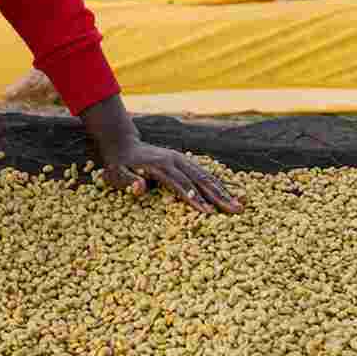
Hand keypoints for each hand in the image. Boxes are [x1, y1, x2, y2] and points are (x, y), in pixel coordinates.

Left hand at [75, 92, 244, 214]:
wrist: (123, 143)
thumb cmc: (118, 164)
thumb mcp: (116, 174)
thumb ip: (127, 182)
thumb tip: (140, 188)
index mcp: (160, 165)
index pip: (181, 184)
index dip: (194, 198)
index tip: (208, 212)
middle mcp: (175, 160)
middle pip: (200, 179)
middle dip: (219, 196)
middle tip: (235, 210)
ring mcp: (181, 159)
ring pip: (206, 175)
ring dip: (223, 190)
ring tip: (240, 205)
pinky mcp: (184, 161)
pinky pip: (204, 173)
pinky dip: (218, 183)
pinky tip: (230, 194)